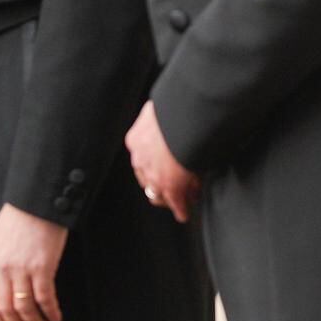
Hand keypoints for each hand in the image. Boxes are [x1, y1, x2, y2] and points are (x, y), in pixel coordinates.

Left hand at [0, 203, 67, 320]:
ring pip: (25, 308)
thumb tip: (5, 282)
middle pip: (6, 308)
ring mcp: (21, 269)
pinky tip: (57, 318)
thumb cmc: (21, 215)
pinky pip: (45, 298)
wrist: (36, 199)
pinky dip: (51, 312)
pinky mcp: (42, 267)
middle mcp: (2, 269)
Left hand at [126, 101, 199, 220]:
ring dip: (169, 198)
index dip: (155, 167)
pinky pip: (175, 202)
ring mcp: (155, 175)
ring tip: (180, 202)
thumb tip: (169, 113)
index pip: (142, 160)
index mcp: (136, 139)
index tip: (163, 170)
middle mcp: (141, 159)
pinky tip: (184, 214)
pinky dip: (180, 210)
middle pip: (147, 179)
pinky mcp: (171, 186)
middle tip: (170, 191)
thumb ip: (161, 119)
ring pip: (157, 193)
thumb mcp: (161, 111)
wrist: (184, 115)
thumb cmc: (177, 106)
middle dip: (159, 186)